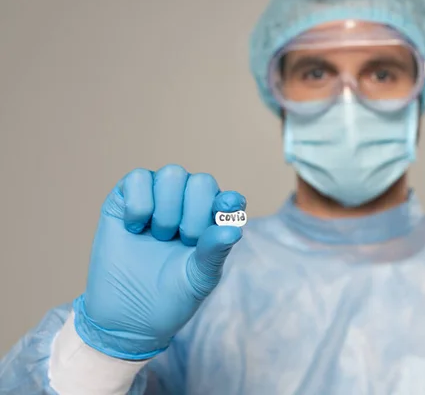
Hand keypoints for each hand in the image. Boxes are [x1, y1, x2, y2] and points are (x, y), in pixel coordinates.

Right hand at [72, 165, 245, 359]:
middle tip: (183, 241)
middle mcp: (187, 204)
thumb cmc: (170, 296)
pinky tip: (135, 228)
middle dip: (195, 213)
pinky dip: (139, 204)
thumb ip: (215, 252)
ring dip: (169, 209)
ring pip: (172, 174)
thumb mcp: (199, 278)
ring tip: (160, 236)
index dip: (228, 201)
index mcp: (212, 222)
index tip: (227, 210)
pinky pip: (137, 177)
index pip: (227, 199)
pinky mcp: (125, 198)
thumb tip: (233, 229)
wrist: (126, 316)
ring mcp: (157, 198)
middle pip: (202, 181)